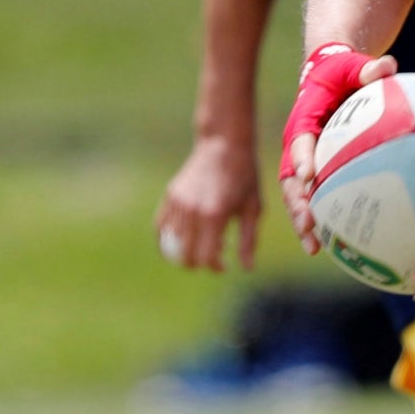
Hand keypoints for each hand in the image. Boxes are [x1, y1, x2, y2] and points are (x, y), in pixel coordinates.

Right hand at [156, 134, 261, 271]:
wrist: (223, 145)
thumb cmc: (245, 177)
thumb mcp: (254, 209)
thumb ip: (248, 240)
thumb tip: (247, 268)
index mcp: (215, 215)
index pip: (206, 257)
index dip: (215, 267)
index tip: (224, 266)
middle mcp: (192, 211)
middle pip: (184, 254)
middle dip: (197, 263)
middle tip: (213, 257)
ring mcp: (177, 203)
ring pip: (171, 242)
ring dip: (185, 250)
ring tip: (204, 242)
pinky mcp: (170, 196)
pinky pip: (160, 226)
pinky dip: (168, 238)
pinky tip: (184, 238)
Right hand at [277, 44, 394, 249]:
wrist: (330, 78)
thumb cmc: (344, 72)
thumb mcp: (354, 66)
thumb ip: (367, 69)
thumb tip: (387, 66)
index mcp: (303, 118)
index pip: (300, 138)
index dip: (302, 156)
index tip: (309, 175)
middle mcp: (298, 144)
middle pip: (291, 177)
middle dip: (298, 201)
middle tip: (310, 222)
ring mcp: (304, 161)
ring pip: (298, 195)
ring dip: (303, 220)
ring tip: (315, 245)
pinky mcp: (315, 173)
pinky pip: (315, 198)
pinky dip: (321, 221)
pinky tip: (334, 247)